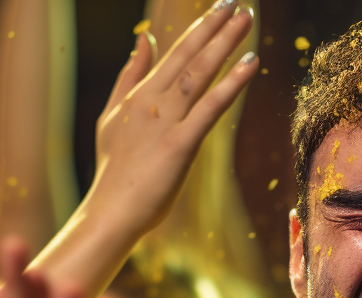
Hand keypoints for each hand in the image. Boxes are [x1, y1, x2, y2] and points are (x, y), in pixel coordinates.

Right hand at [83, 0, 257, 237]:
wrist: (111, 212)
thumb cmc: (115, 172)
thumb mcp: (113, 117)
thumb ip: (128, 77)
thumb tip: (143, 39)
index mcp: (138, 95)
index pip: (173, 53)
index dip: (198, 29)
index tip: (218, 9)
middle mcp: (152, 101)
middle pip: (188, 54)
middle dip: (214, 25)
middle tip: (238, 2)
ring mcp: (165, 121)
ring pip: (199, 72)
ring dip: (225, 43)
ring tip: (247, 18)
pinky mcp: (180, 144)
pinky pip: (211, 107)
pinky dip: (231, 83)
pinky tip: (251, 63)